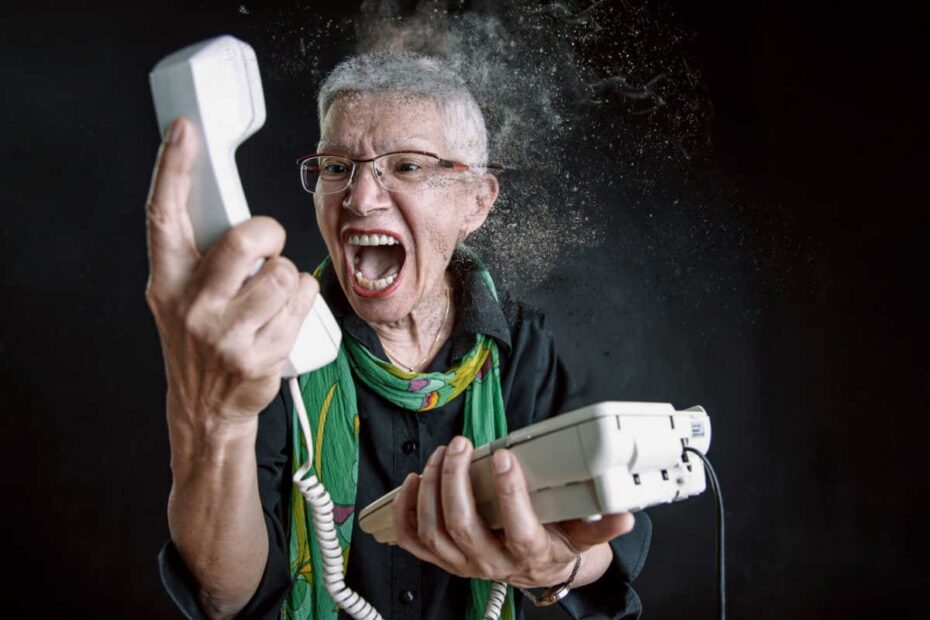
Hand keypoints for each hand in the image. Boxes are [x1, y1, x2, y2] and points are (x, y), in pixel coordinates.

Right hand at [145, 117, 318, 430]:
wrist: (206, 409)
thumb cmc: (201, 339)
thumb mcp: (180, 297)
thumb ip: (200, 257)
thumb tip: (235, 213)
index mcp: (165, 281)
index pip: (164, 215)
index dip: (173, 169)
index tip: (185, 130)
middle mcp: (190, 304)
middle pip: (246, 239)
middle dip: (268, 234)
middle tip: (267, 248)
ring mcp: (224, 334)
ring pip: (284, 272)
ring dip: (288, 276)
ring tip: (271, 296)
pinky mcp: (258, 356)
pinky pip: (301, 301)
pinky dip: (302, 299)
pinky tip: (281, 317)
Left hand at [392, 436, 634, 588]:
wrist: (538, 571)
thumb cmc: (556, 543)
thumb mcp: (582, 534)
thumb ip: (601, 523)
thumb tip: (625, 515)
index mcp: (529, 553)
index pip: (518, 527)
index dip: (510, 494)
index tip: (505, 456)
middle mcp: (492, 562)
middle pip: (464, 527)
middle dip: (455, 482)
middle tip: (461, 444)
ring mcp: (463, 563)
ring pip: (435, 532)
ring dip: (430, 491)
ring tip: (440, 455)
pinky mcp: (444, 558)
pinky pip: (414, 541)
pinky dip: (405, 511)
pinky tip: (410, 481)